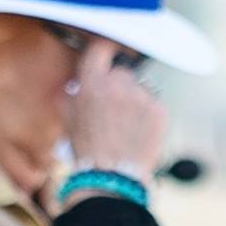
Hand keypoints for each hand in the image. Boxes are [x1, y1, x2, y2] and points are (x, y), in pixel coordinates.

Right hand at [62, 39, 168, 179]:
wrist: (112, 176)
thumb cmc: (87, 149)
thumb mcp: (67, 119)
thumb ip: (70, 94)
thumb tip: (75, 83)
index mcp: (92, 82)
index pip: (101, 48)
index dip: (105, 48)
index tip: (109, 51)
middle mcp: (118, 84)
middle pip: (122, 72)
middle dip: (118, 85)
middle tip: (114, 108)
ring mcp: (141, 96)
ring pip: (139, 88)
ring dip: (134, 100)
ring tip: (126, 126)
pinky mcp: (158, 110)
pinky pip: (153, 104)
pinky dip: (148, 115)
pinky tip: (137, 132)